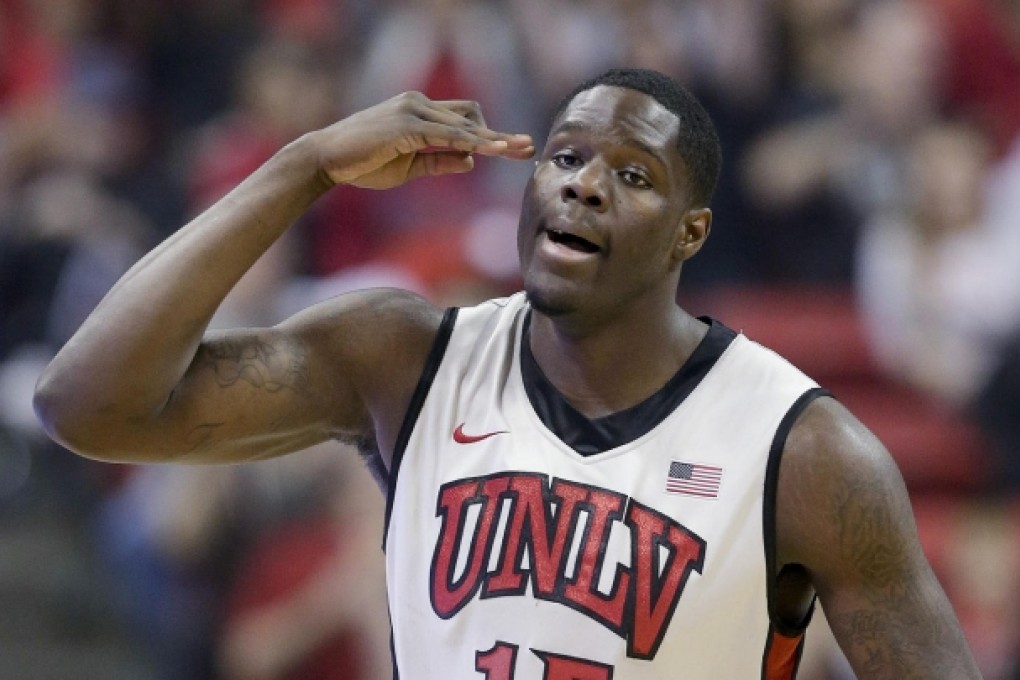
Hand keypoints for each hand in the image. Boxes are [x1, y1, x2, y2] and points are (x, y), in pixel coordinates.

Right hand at [313, 92, 534, 189]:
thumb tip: (472, 161)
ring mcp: (412, 110)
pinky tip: (488, 151)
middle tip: (527, 148)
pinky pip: (446, 134)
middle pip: (470, 116)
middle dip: (499, 135)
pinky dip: (469, 142)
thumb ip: (440, 160)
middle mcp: (419, 103)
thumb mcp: (410, 166)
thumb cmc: (364, 163)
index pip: (463, 119)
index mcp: (419, 111)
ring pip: (462, 125)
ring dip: (490, 140)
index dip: (490, 134)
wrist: (327, 159)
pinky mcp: (406, 124)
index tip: (516, 147)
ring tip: (516, 150)